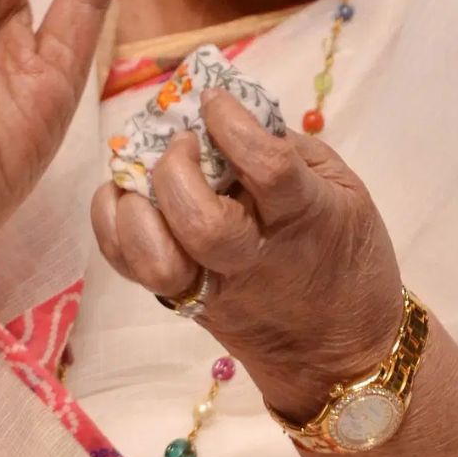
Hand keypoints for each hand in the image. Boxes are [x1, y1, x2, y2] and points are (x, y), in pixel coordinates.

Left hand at [89, 90, 404, 418]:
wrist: (338, 355)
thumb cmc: (345, 256)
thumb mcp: (343, 191)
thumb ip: (287, 149)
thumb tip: (226, 110)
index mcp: (305, 219)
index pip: (268, 168)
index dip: (234, 126)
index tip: (215, 101)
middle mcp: (253, 258)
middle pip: (200, 223)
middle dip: (176, 170)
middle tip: (182, 144)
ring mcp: (212, 287)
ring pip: (157, 260)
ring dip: (134, 207)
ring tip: (142, 176)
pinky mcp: (182, 303)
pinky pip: (131, 269)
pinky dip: (112, 227)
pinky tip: (124, 198)